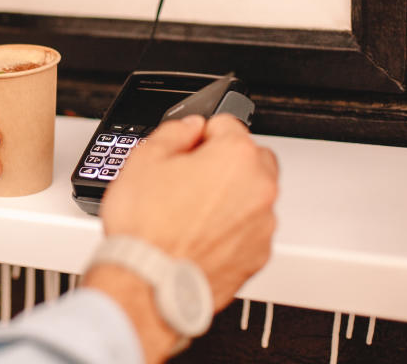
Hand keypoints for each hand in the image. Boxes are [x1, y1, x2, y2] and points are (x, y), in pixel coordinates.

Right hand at [100, 114, 278, 309]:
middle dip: (224, 163)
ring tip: (189, 212)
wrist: (148, 283)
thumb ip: (173, 133)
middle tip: (190, 178)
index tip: (187, 148)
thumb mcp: (144, 159)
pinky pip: (249, 230)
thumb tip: (189, 128)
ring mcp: (262, 226)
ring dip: (230, 197)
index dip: (200, 134)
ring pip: (252, 197)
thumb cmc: (146, 227)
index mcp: (236, 157)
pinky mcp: (258, 256)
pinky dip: (230, 229)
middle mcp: (259, 189)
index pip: (227, 124)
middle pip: (250, 159)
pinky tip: (198, 235)